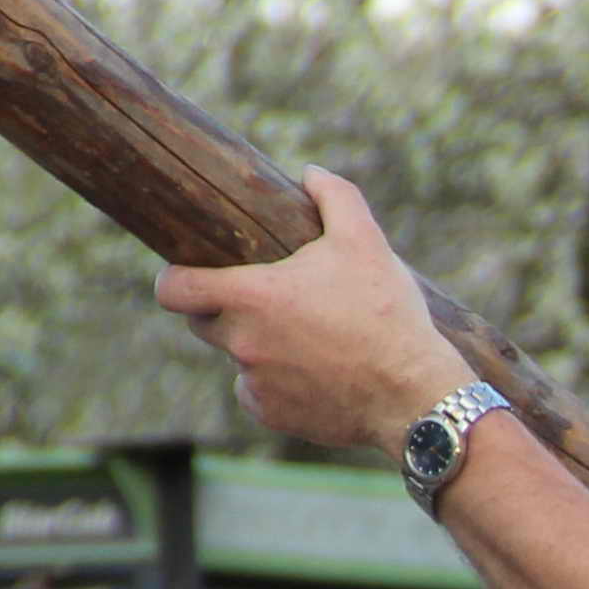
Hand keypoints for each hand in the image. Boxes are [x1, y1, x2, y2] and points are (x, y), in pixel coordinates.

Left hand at [156, 172, 463, 458]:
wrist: (415, 395)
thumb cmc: (387, 315)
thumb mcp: (367, 242)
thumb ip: (334, 197)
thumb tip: (310, 173)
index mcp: (249, 296)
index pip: (173, 289)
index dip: (175, 279)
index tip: (190, 273)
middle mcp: (242, 343)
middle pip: (203, 323)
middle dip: (225, 309)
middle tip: (268, 302)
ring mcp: (255, 383)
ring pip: (236, 359)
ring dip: (256, 347)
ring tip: (304, 341)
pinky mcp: (273, 415)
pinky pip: (258, 395)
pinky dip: (276, 385)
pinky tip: (314, 376)